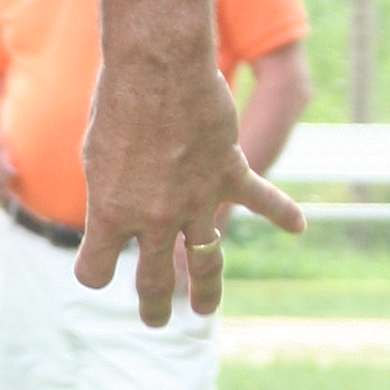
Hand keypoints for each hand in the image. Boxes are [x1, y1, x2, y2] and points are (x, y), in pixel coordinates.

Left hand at [77, 48, 302, 323]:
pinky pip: (262, 200)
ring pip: (207, 259)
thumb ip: (109, 191)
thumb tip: (118, 213)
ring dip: (207, 289)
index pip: (95, 270)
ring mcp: (196, 199)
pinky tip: (297, 227)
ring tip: (205, 310)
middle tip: (154, 321)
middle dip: (152, 304)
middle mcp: (154, 217)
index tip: (94, 270)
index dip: (92, 272)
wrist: (158, 69)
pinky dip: (282, 213)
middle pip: (153, 278)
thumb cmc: (116, 104)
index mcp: (110, 214)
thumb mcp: (95, 155)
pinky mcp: (229, 173)